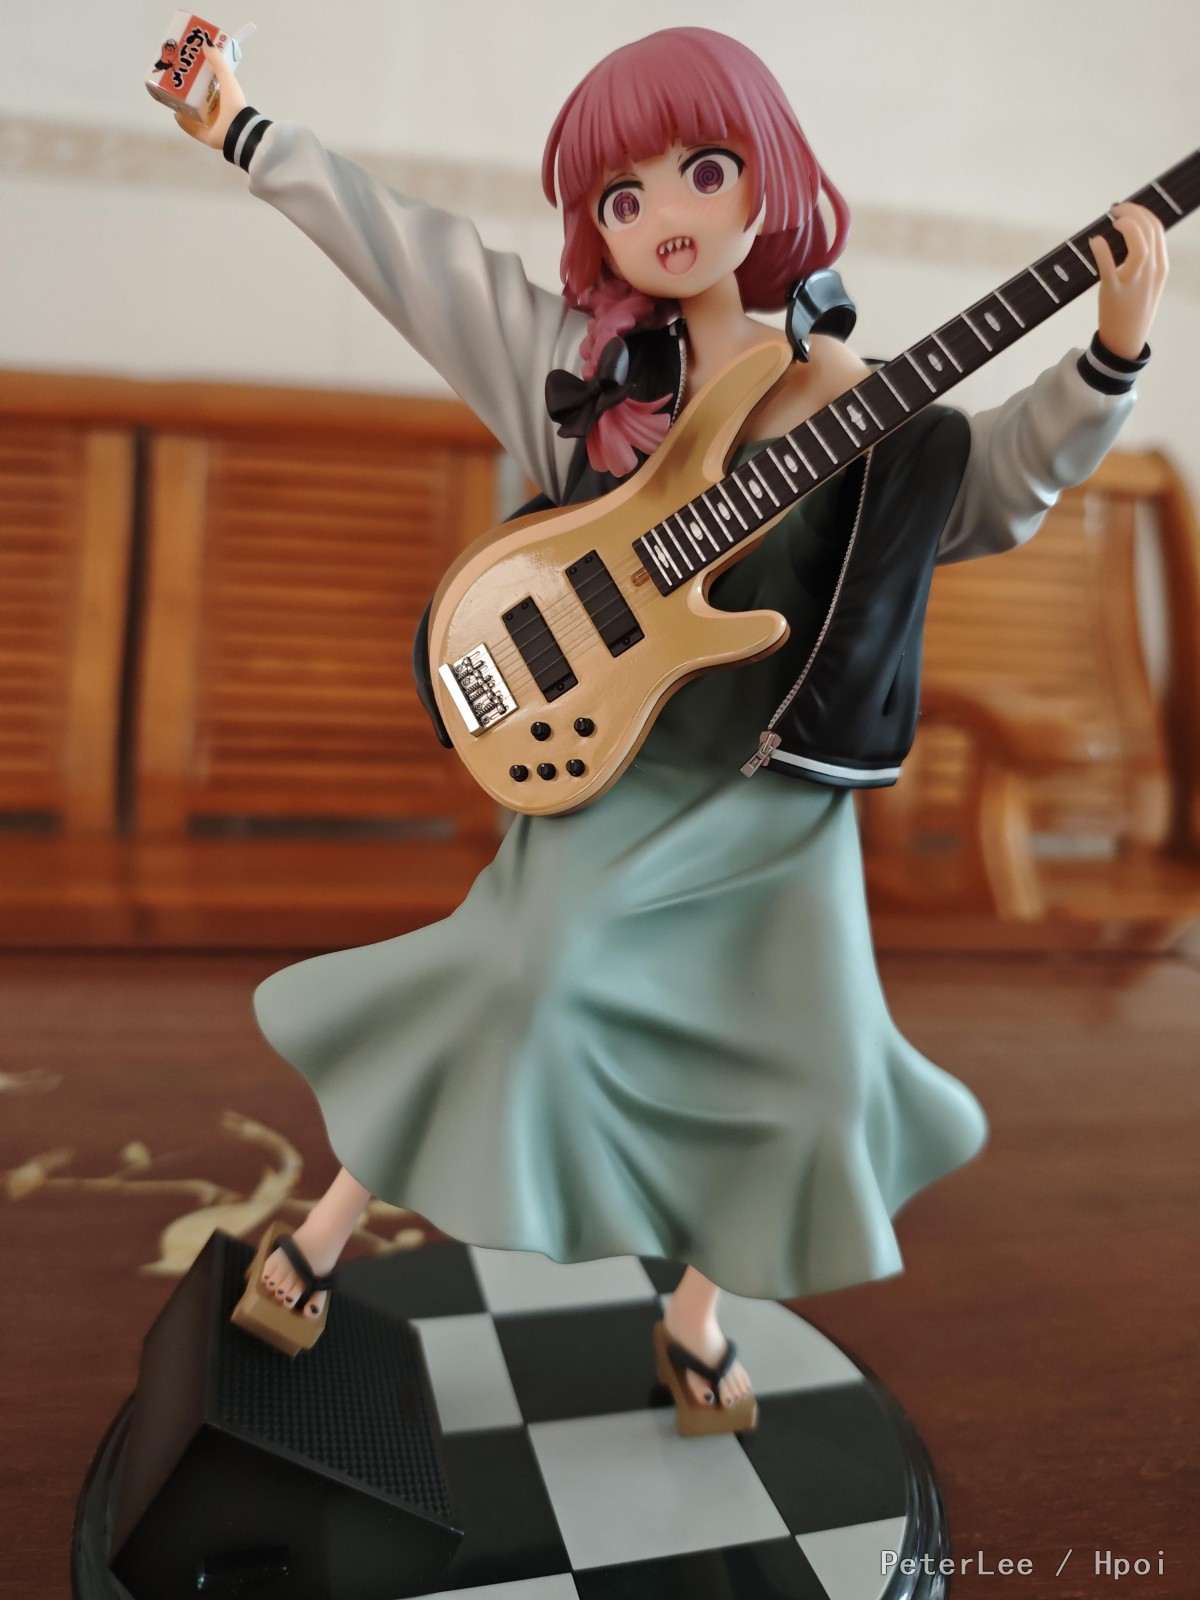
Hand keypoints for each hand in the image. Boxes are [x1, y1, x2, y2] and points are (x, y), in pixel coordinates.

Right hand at [173, 43, 246, 150]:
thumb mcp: (227, 79)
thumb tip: (205, 42)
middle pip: (200, 98)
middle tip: (176, 79)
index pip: (209, 85)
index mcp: (224, 97)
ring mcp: (212, 125)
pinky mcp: (206, 136)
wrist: (237, 131)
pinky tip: (175, 113)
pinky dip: (183, 121)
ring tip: (173, 94)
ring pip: (195, 112)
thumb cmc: (233, 103)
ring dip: (184, 104)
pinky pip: (192, 128)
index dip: (198, 76)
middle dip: (188, 89)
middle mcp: (218, 111)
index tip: (188, 65)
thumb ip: (218, 62)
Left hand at [1090, 200, 1168, 360]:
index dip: (1141, 212)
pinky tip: (1095, 241)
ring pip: (1138, 244)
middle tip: (1114, 209)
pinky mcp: (1114, 292)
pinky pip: (1109, 267)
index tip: (1126, 209)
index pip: (1157, 229)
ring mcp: (1134, 282)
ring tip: (1112, 220)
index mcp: (1161, 266)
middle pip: (1148, 230)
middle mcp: (1152, 271)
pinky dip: (1102, 250)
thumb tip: (1132, 233)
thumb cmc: (1134, 308)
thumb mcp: (1149, 282)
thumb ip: (1146, 259)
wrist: (1126, 341)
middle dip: (1132, 212)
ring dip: (1126, 225)